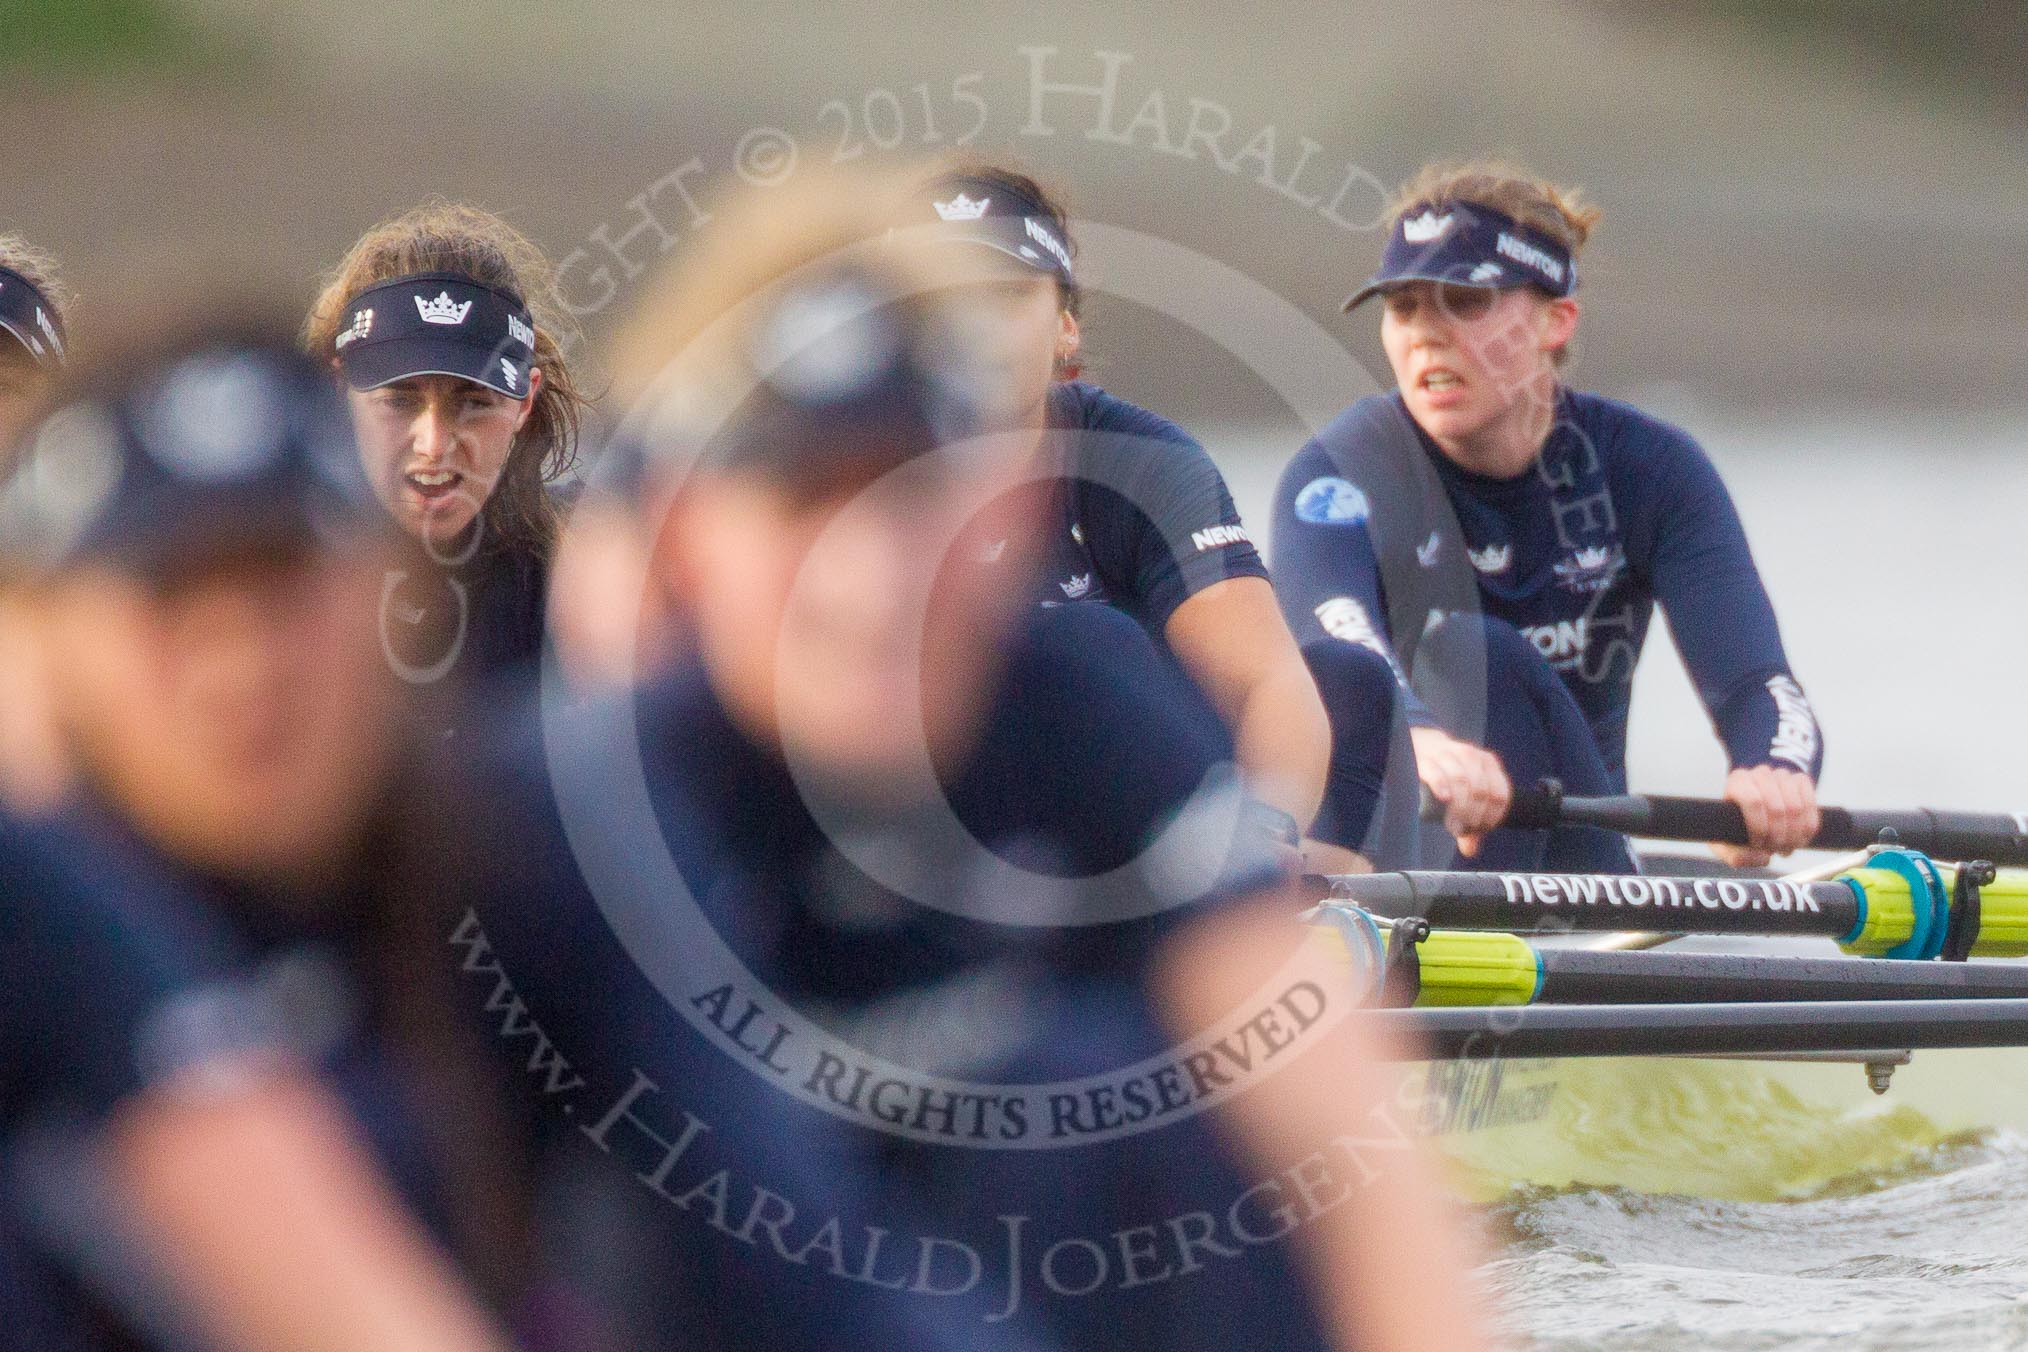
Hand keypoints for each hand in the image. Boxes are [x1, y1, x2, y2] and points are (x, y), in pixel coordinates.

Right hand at [1409, 726, 1510, 856]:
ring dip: (1459, 808)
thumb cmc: (1448, 775)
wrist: (1422, 746)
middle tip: (1461, 831)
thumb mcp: (1465, 793)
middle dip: (1472, 816)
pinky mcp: (1427, 758)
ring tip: (1452, 826)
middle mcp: (1473, 757)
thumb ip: (1470, 821)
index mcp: (1489, 764)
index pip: (1500, 795)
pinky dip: (1442, 786)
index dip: (1491, 817)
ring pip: (1461, 781)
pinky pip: (1438, 772)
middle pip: (1480, 791)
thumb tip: (1469, 851)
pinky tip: (1444, 799)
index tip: (1478, 830)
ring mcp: (1450, 754)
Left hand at [1715, 764, 1820, 867]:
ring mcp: (1783, 775)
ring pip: (1796, 808)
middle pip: (1776, 808)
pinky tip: (1800, 838)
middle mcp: (1760, 773)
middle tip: (1775, 850)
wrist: (1758, 809)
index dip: (1759, 828)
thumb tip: (1762, 857)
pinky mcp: (1801, 780)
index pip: (1753, 801)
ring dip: (1794, 835)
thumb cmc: (1739, 828)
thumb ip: (1736, 856)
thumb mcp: (1727, 844)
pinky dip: (1809, 827)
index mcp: (1738, 782)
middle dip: (1778, 837)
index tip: (1758, 845)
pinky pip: (1811, 804)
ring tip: (1787, 847)